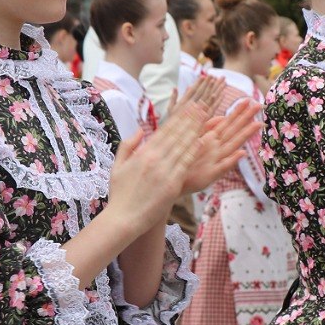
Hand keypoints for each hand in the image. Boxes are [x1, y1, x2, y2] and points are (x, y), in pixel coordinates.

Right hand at [105, 78, 251, 232]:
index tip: (188, 106)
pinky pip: (186, 164)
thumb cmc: (120, 194)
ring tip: (206, 117)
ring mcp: (164, 171)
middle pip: (176, 134)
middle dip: (190, 118)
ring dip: (196, 130)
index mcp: (142, 153)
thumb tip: (139, 129)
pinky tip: (204, 140)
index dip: (178, 117)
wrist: (123, 218)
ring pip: (183, 146)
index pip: (164, 131)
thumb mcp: (118, 166)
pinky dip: (195, 151)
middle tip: (202, 105)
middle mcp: (154, 159)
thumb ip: (128, 145)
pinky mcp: (172, 184)